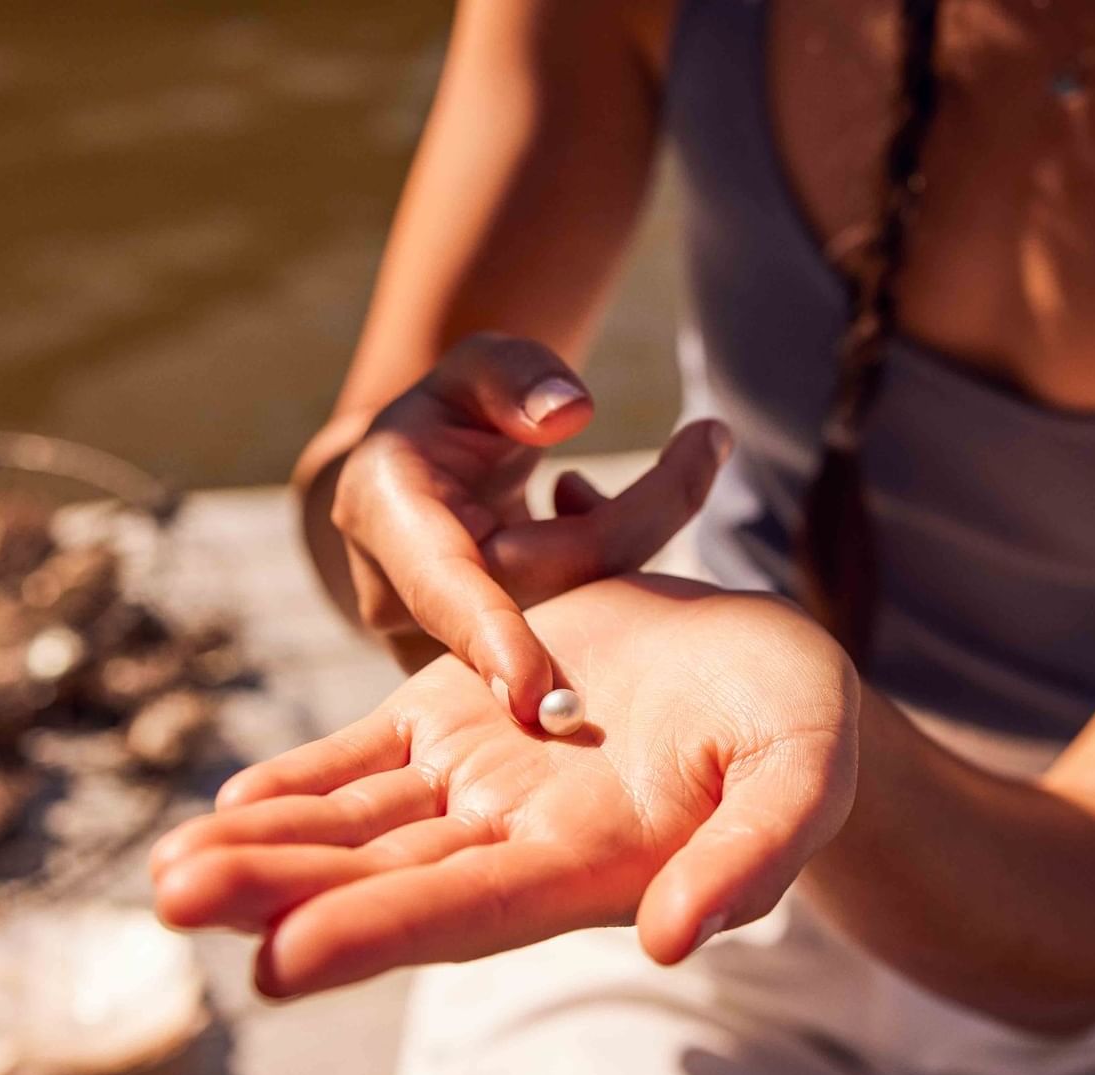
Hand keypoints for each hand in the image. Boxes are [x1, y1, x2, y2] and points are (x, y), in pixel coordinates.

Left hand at [150, 576, 856, 997]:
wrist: (768, 664)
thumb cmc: (801, 725)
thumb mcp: (802, 777)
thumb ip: (750, 856)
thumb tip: (676, 941)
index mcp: (593, 859)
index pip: (471, 907)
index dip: (379, 931)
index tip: (280, 962)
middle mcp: (519, 833)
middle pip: (382, 874)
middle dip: (278, 892)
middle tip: (172, 901)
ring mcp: (482, 773)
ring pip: (356, 820)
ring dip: (265, 845)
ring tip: (164, 872)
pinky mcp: (462, 710)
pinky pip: (368, 752)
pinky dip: (302, 777)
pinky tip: (231, 802)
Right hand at [304, 332, 731, 721]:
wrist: (418, 482)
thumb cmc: (447, 417)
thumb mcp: (471, 367)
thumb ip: (513, 375)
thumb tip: (571, 412)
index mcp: (387, 518)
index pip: (443, 588)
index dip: (490, 634)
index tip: (531, 688)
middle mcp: (409, 596)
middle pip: (545, 591)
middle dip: (639, 518)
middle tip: (706, 439)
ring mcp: (452, 644)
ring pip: (575, 614)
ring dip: (636, 534)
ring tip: (691, 448)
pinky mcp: (498, 664)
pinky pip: (581, 627)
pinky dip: (616, 560)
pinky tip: (589, 500)